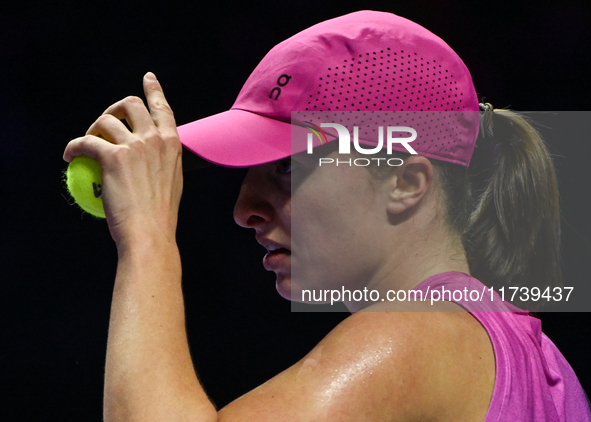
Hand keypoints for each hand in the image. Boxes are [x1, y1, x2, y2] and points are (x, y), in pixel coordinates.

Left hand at [63, 72, 182, 248]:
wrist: (150, 232)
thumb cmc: (160, 215)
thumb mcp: (172, 182)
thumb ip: (162, 162)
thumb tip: (148, 158)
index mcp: (173, 144)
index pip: (163, 108)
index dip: (154, 90)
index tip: (148, 78)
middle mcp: (155, 139)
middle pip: (130, 104)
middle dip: (114, 108)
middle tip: (104, 123)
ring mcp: (135, 145)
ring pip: (105, 120)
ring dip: (92, 129)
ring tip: (87, 146)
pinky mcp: (112, 156)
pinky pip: (85, 141)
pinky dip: (74, 147)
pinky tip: (70, 156)